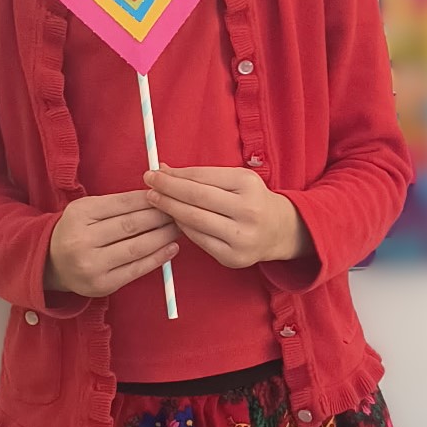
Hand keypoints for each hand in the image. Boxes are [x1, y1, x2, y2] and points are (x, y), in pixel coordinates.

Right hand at [45, 191, 178, 298]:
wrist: (51, 263)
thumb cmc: (76, 231)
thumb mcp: (87, 209)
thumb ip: (117, 203)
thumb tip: (156, 196)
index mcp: (79, 214)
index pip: (123, 203)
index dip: (149, 199)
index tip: (168, 195)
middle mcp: (82, 240)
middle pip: (131, 225)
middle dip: (161, 217)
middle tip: (179, 211)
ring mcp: (92, 265)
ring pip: (137, 248)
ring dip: (163, 237)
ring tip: (179, 228)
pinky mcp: (102, 285)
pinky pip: (136, 270)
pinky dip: (158, 258)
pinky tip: (171, 248)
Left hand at [145, 166, 308, 269]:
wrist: (279, 231)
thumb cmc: (250, 200)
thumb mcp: (235, 180)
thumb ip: (201, 176)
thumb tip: (164, 169)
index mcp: (248, 185)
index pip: (203, 177)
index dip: (175, 175)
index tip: (155, 172)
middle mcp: (248, 211)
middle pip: (197, 198)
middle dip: (167, 190)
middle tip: (148, 184)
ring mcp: (241, 237)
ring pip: (194, 221)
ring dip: (170, 209)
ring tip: (154, 200)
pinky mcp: (233, 257)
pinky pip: (199, 240)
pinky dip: (182, 228)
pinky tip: (172, 219)